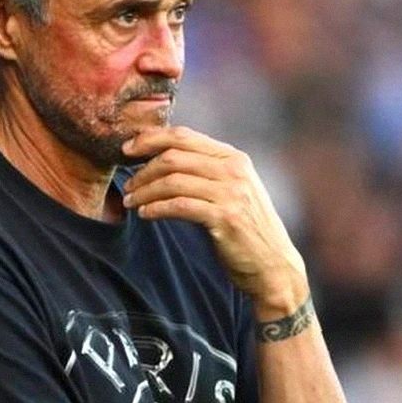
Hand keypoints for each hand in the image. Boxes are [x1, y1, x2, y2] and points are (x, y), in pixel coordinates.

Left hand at [122, 127, 307, 318]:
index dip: (151, 139)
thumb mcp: (233, 190)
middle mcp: (234, 170)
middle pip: (174, 156)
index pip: (184, 136)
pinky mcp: (226, 218)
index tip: (128, 149)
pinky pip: (179, 206)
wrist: (274, 265)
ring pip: (172, 181)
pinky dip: (156, 208)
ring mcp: (231, 193)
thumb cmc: (247, 229)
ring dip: (144, 191)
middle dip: (143, 170)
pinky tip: (145, 214)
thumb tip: (163, 159)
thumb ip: (208, 171)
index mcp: (235, 158)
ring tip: (131, 202)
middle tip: (127, 186)